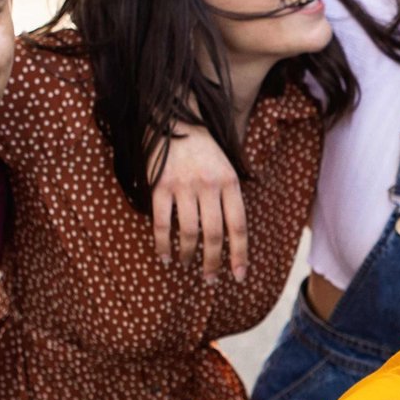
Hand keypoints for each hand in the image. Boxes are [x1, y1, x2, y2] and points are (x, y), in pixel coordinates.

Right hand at [149, 124, 246, 282]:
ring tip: (187, 265)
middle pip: (213, 235)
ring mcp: (183, 186)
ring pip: (189, 233)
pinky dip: (163, 245)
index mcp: (230, 182)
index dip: (239, 254)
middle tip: (210, 279)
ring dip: (188, 255)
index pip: (238, 226)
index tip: (239, 276)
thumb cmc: (203, 150)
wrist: (173, 120)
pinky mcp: (159, 187)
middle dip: (212, 263)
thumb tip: (232, 238)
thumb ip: (230, 198)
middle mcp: (208, 186)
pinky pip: (163, 224)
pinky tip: (164, 257)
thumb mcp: (226, 168)